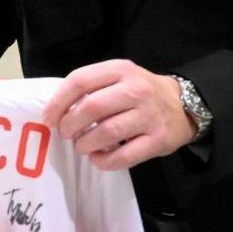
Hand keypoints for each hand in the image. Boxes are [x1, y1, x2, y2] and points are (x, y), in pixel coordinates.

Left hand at [42, 60, 195, 169]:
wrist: (183, 106)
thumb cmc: (140, 92)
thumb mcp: (118, 77)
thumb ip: (91, 87)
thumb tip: (56, 111)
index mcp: (121, 70)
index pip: (80, 81)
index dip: (58, 102)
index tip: (49, 117)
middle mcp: (137, 90)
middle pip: (91, 107)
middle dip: (70, 124)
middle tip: (66, 133)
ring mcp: (149, 115)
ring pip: (106, 132)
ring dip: (85, 144)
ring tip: (82, 146)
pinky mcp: (158, 140)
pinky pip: (123, 156)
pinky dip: (104, 161)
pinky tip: (97, 158)